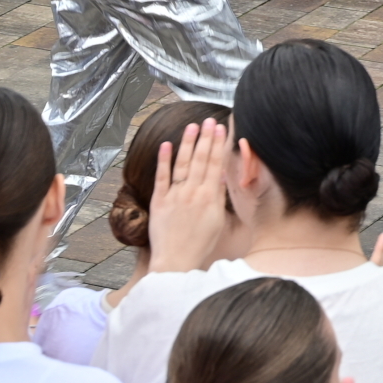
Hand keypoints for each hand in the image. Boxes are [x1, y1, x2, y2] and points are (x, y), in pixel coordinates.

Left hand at [147, 117, 234, 272]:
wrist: (176, 262)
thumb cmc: (200, 245)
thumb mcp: (219, 221)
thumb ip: (220, 197)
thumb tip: (223, 177)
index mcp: (211, 197)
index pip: (216, 164)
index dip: (218, 144)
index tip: (221, 128)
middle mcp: (193, 193)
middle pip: (201, 159)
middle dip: (206, 138)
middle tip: (209, 120)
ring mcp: (175, 196)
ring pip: (183, 164)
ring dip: (188, 143)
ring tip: (192, 126)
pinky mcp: (159, 201)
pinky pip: (162, 177)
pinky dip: (164, 160)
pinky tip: (167, 144)